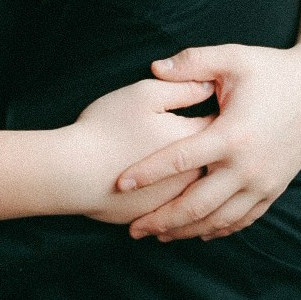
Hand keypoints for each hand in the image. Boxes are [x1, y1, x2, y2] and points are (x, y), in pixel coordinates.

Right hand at [73, 76, 214, 223]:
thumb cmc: (106, 127)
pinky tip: (191, 196)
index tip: (228, 104)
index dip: (228, 111)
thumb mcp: (144, 94)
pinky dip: (190, 204)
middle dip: (224, 148)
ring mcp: (176, 199)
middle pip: (221, 160)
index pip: (223, 123)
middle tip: (227, 136)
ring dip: (212, 181)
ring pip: (205, 190)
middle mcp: (193, 173)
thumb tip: (211, 84)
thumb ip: (182, 86)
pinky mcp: (159, 215)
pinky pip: (183, 211)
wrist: (73, 172)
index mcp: (193, 140)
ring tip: (214, 169)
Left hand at [116, 42, 300, 240]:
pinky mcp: (275, 188)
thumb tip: (154, 67)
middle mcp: (247, 166)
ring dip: (186, 230)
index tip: (121, 182)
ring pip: (218, 220)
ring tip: (157, 235)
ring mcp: (263, 182)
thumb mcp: (232, 58)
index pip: (179, 160)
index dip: (147, 172)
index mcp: (232, 134)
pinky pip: (243, 219)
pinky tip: (197, 232)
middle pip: (196, 204)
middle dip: (161, 219)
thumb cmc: (273, 69)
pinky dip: (218, 229)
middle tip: (132, 228)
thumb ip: (191, 63)